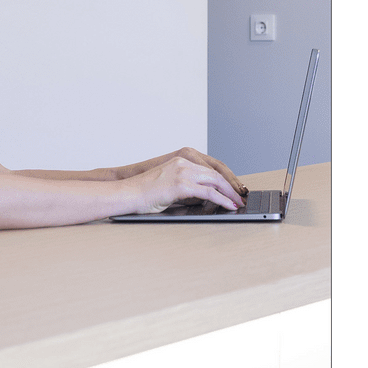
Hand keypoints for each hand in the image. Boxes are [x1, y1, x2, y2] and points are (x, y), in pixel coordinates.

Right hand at [130, 152, 244, 213]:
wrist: (126, 194)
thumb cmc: (143, 194)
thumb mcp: (168, 185)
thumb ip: (186, 187)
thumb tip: (206, 198)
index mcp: (180, 161)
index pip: (210, 168)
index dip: (225, 179)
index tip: (234, 189)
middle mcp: (183, 163)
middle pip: (217, 173)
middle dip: (232, 186)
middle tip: (241, 197)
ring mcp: (182, 172)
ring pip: (216, 181)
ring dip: (230, 193)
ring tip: (238, 203)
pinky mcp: (181, 185)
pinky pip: (209, 192)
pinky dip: (222, 200)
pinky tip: (229, 206)